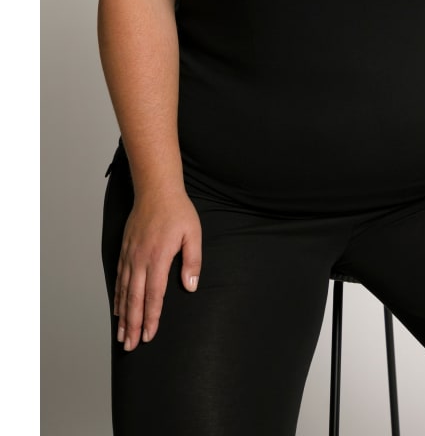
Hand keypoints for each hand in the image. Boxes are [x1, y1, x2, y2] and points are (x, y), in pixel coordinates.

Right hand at [114, 191, 201, 350]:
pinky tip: (118, 309)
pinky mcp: (125, 250)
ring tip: (121, 336)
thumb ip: (193, 261)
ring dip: (123, 316)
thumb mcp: (193, 233)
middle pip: (135, 299)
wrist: (156, 190)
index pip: (154, 294)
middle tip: (130, 346)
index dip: (151, 317)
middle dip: (133, 325)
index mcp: (158, 257)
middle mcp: (140, 259)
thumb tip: (191, 286)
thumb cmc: (178, 211)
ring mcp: (130, 255)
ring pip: (124, 291)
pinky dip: (118, 297)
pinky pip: (119, 279)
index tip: (149, 335)